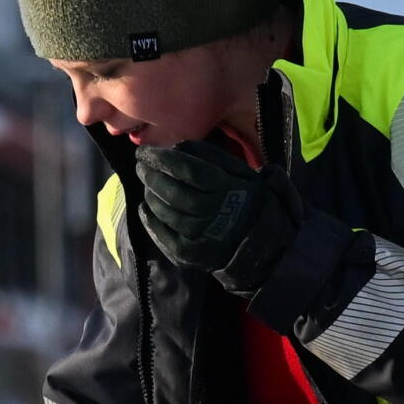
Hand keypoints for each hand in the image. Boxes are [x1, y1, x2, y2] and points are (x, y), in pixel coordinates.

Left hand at [137, 141, 292, 287]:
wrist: (262, 240)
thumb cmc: (245, 197)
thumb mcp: (238, 170)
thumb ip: (209, 155)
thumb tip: (175, 148)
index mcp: (227, 187)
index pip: (187, 169)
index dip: (161, 159)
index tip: (144, 152)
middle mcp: (214, 212)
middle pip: (174, 192)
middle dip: (152, 177)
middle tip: (141, 167)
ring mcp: (202, 236)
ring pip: (167, 213)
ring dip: (151, 196)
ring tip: (147, 186)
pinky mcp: (192, 254)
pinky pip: (164, 236)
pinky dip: (150, 221)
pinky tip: (145, 208)